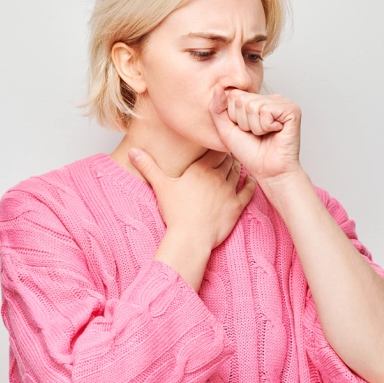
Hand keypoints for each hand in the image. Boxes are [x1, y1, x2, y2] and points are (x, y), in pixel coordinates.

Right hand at [129, 148, 254, 251]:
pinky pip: (249, 190)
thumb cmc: (175, 212)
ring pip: (238, 172)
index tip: (217, 144)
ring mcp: (229, 191)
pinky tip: (250, 180)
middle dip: (227, 156)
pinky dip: (250, 183)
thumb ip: (148, 166)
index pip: (214, 150)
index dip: (217, 147)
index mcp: (201, 169)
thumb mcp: (160, 186)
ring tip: (236, 165)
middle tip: (227, 153)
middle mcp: (218, 177)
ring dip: (238, 167)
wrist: (190, 237)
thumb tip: (132, 151)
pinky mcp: (237, 206)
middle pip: (228, 159)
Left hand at [209, 86, 302, 185]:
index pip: (233, 95)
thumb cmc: (250, 152)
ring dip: (255, 127)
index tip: (244, 130)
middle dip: (243, 122)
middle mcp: (270, 98)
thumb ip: (218, 108)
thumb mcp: (226, 130)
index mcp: (256, 100)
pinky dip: (266, 127)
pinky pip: (266, 111)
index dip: (233, 117)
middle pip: (242, 100)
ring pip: (253, 106)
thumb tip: (218, 87)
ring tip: (265, 134)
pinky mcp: (292, 110)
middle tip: (256, 134)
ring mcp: (282, 102)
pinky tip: (275, 132)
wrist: (268, 170)